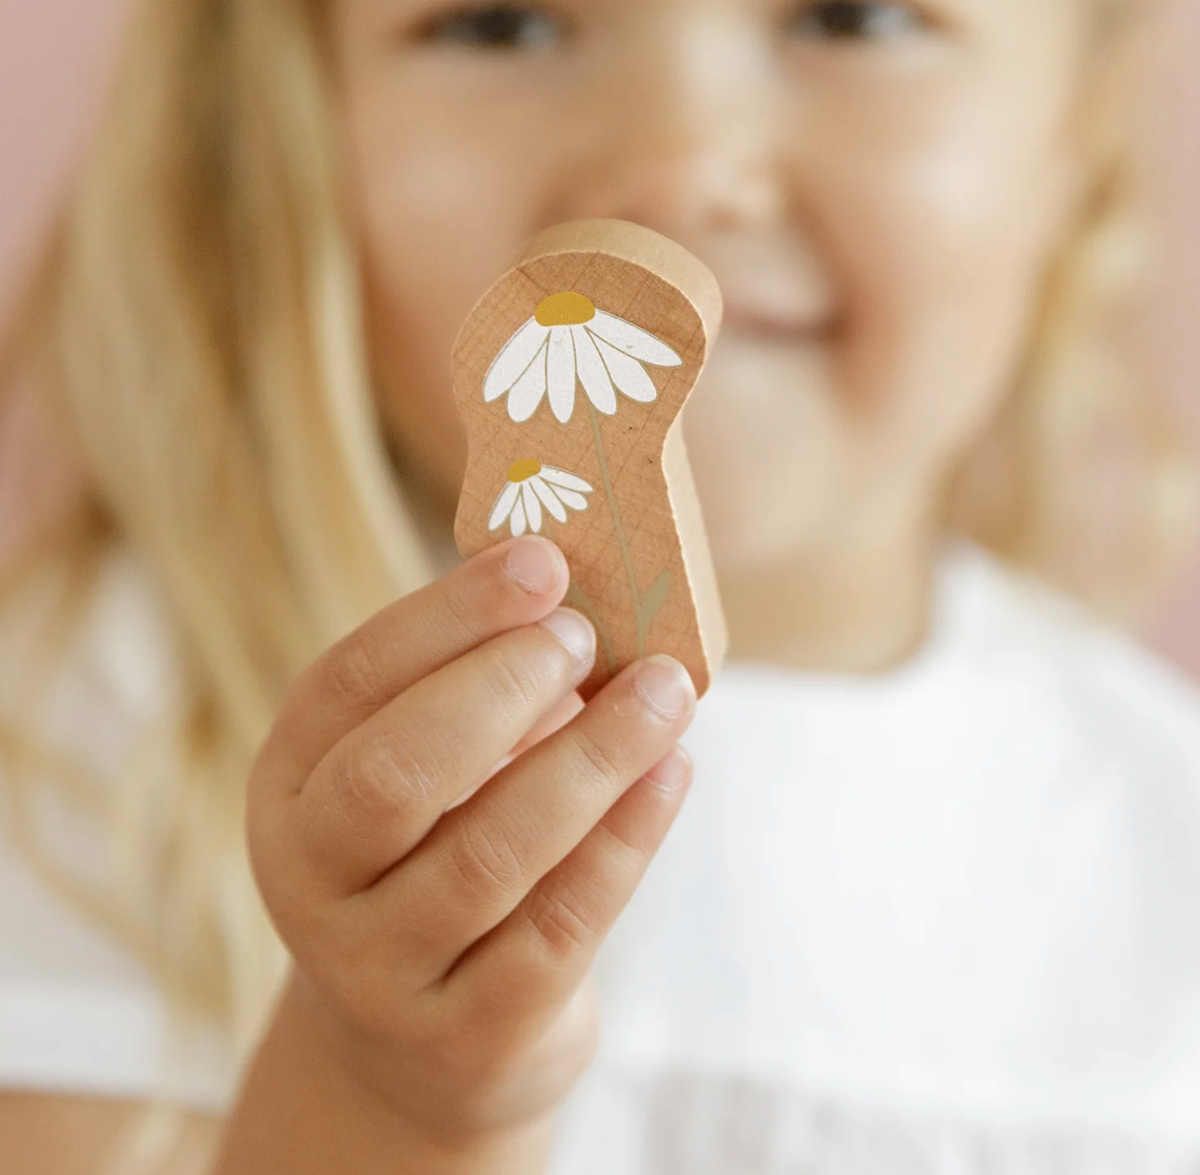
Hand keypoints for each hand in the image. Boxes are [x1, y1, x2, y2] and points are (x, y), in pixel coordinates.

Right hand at [244, 535, 696, 1150]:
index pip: (350, 681)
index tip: (541, 562)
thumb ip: (475, 690)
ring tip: (663, 694)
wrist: (419, 1040)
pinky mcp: (465, 1035)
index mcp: (291, 785)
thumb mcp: (425, 771)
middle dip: (502, 687)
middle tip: (585, 635)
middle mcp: (311, 879)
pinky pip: (558, 930)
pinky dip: (626, 840)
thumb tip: (579, 595)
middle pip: (396, 773)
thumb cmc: (434, 855)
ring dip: (593, 759)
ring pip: (489, 855)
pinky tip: (672, 773)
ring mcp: (379, 970)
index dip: (449, 615)